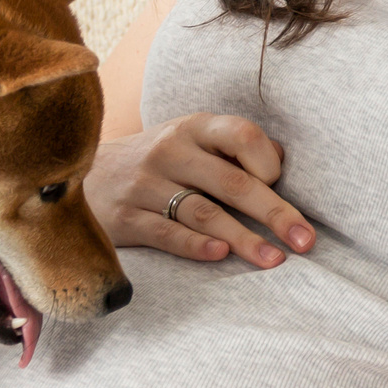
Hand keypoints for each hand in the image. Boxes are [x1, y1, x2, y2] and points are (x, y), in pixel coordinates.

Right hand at [83, 112, 315, 268]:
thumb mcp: (193, 141)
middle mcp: (170, 151)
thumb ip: (235, 148)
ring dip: (243, 239)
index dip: (269, 162)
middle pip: (232, 182)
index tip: (281, 187)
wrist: (81, 172)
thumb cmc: (160, 161)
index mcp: (194, 127)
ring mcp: (145, 184)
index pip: (242, 135)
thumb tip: (283, 162)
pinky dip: (195, 245)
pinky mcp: (126, 218)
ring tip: (274, 260)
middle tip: (306, 241)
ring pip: (203, 213)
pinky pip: (166, 233)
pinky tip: (221, 255)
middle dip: (275, 213)